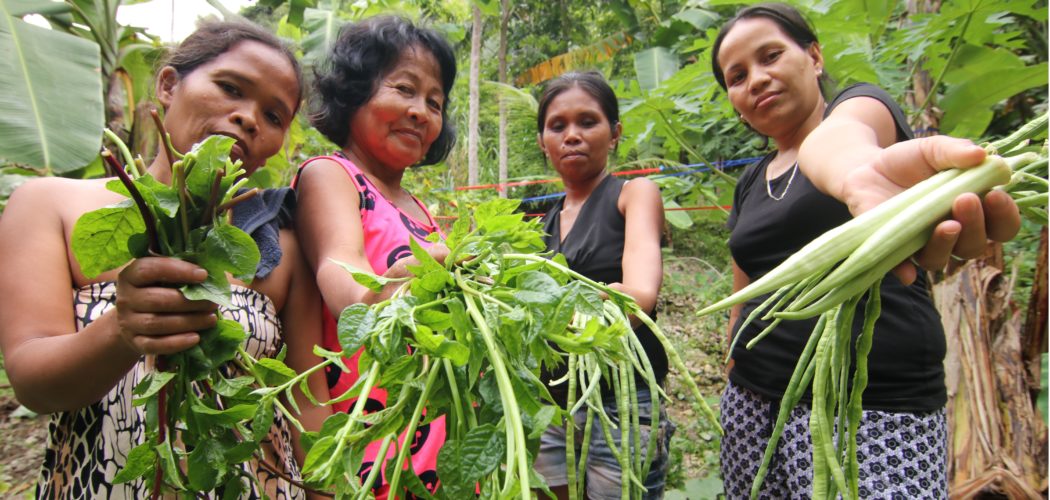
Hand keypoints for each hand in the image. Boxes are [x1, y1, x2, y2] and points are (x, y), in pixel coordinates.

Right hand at [115, 257, 217, 354]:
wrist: (133, 321)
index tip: (203, 275)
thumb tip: (214, 273)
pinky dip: (177, 343)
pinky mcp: (135, 342)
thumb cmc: (157, 292)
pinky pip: (154, 345)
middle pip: (157, 300)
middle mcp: (125, 298)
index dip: (178, 270)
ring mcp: (128, 322)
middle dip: (189, 302)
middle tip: (213, 303)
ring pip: (157, 323)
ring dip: (188, 322)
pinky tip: (196, 338)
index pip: (150, 269)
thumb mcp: (163, 278)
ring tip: (211, 319)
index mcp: (131, 276)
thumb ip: (182, 272)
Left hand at [840, 136, 1020, 283]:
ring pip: (941, 259)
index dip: (1005, 216)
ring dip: (947, 244)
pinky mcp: (893, 249)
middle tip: (965, 200)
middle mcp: (953, 233)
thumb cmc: (910, 161)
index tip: (995, 195)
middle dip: (976, 225)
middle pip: (975, 245)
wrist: (868, 167)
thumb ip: (955, 150)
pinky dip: (905, 270)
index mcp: (973, 210)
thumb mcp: (933, 149)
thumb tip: (980, 154)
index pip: (1001, 225)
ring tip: (946, 224)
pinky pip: (900, 267)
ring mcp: (922, 244)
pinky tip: (907, 272)